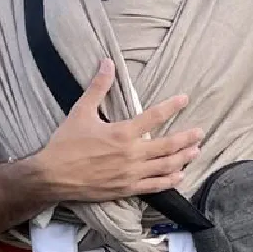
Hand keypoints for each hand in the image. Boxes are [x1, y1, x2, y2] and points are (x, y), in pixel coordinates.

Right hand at [33, 60, 202, 203]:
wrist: (52, 176)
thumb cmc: (65, 143)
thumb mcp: (80, 112)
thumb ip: (97, 87)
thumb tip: (107, 62)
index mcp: (122, 133)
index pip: (154, 116)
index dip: (172, 106)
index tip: (185, 99)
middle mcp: (131, 154)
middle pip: (167, 145)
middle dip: (186, 137)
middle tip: (200, 132)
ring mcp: (130, 174)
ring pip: (165, 166)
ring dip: (183, 158)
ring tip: (196, 151)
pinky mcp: (126, 189)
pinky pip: (154, 186)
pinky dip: (169, 181)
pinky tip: (179, 176)